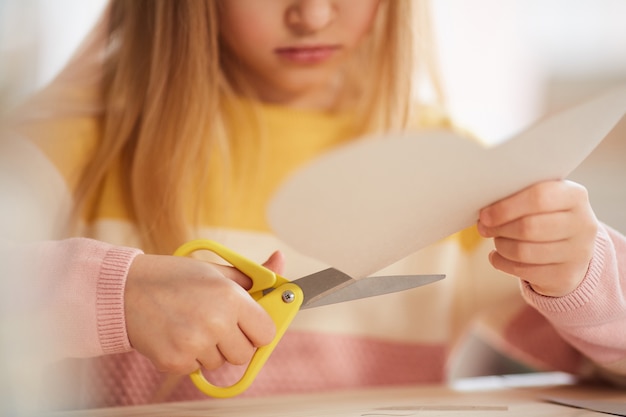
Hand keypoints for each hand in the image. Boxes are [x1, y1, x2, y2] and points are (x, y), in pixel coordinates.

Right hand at [124, 250, 283, 373]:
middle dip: (235, 342)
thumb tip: (279, 263)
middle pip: (245, 353)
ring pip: (220, 363)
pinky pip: (196, 368)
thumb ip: (252, 275)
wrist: (124, 290)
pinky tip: (177, 334)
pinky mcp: (176, 361)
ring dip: (211, 349)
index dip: (257, 329)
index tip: (248, 324)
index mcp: (231, 297)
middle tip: (217, 324)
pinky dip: (189, 356)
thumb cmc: (173, 277)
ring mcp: (195, 344)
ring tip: (191, 325)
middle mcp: (216, 322)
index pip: (266, 332)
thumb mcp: (215, 270)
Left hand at [477, 180, 598, 296]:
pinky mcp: (566, 276)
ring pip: (523, 252)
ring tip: (496, 239)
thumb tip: (485, 208)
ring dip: (500, 245)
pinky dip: (502, 263)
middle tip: (484, 227)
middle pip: (529, 227)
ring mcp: (577, 253)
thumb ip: (520, 195)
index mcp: (575, 196)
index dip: (506, 207)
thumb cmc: (547, 216)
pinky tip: (497, 256)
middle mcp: (582, 224)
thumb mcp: (544, 199)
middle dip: (499, 228)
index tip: (485, 214)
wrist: (573, 250)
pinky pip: (523, 271)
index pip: (539, 197)